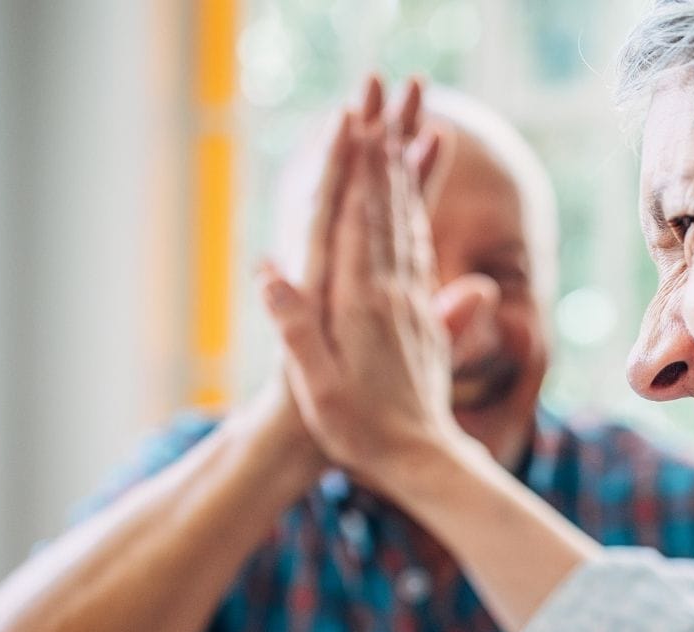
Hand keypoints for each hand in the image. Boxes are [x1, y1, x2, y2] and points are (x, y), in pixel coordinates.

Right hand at [259, 75, 471, 491]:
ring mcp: (413, 307)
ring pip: (410, 229)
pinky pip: (421, 259)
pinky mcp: (424, 322)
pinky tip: (416, 207)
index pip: (356, 223)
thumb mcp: (315, 384)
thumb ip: (295, 327)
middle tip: (383, 108)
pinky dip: (418, 222)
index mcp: (361, 305)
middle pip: (388, 213)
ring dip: (405, 179)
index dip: (355, 172)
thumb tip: (269, 270)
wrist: (421, 461)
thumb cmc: (358, 431)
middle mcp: (393, 296)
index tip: (354, 127)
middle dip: (385, 158)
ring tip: (405, 135)